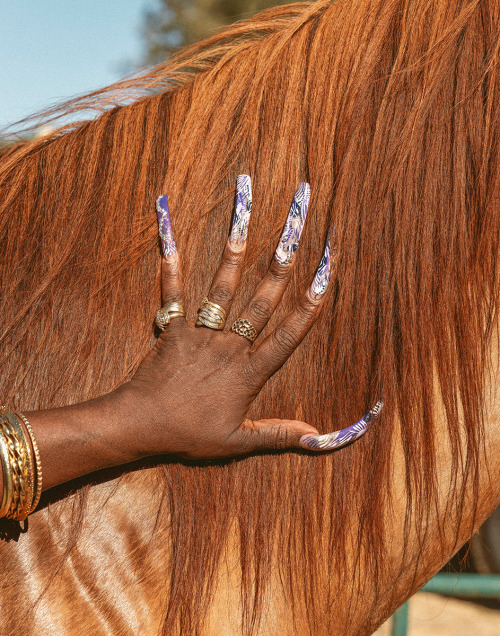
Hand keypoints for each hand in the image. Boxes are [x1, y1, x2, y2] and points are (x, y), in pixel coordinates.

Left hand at [122, 178, 332, 459]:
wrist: (141, 426)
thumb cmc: (190, 435)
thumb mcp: (238, 441)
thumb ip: (279, 434)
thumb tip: (318, 437)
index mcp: (249, 372)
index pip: (288, 333)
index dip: (310, 302)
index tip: (327, 270)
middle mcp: (229, 345)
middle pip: (262, 298)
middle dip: (284, 257)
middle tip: (298, 221)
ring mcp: (200, 333)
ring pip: (223, 285)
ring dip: (236, 245)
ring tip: (246, 207)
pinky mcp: (172, 327)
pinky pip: (172, 291)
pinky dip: (170, 261)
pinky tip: (168, 226)